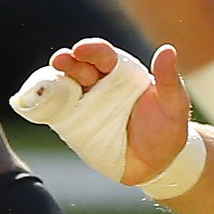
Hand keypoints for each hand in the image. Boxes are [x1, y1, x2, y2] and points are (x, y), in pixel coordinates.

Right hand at [8, 39, 194, 187]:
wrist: (158, 164)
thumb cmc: (169, 129)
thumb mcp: (174, 104)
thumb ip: (168, 79)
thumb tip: (167, 50)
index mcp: (123, 73)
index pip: (104, 56)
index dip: (92, 50)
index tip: (81, 49)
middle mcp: (101, 85)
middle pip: (80, 68)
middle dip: (68, 62)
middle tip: (59, 61)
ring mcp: (87, 105)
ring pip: (66, 88)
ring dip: (55, 82)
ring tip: (48, 82)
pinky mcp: (77, 125)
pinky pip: (59, 113)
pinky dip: (47, 105)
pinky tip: (38, 102)